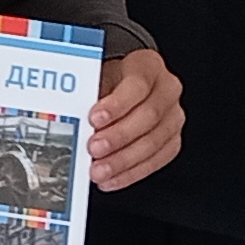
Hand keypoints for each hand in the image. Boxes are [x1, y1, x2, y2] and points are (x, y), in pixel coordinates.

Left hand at [90, 44, 184, 189]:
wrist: (129, 84)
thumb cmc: (114, 79)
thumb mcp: (101, 75)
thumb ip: (91, 93)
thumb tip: (70, 114)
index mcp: (149, 66)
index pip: (138, 84)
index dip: (116, 104)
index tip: (94, 118)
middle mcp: (167, 90)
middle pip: (148, 116)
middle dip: (118, 136)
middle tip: (94, 148)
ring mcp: (173, 116)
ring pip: (153, 143)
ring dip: (123, 160)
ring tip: (100, 170)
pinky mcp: (172, 140)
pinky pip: (156, 161)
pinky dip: (131, 173)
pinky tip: (112, 178)